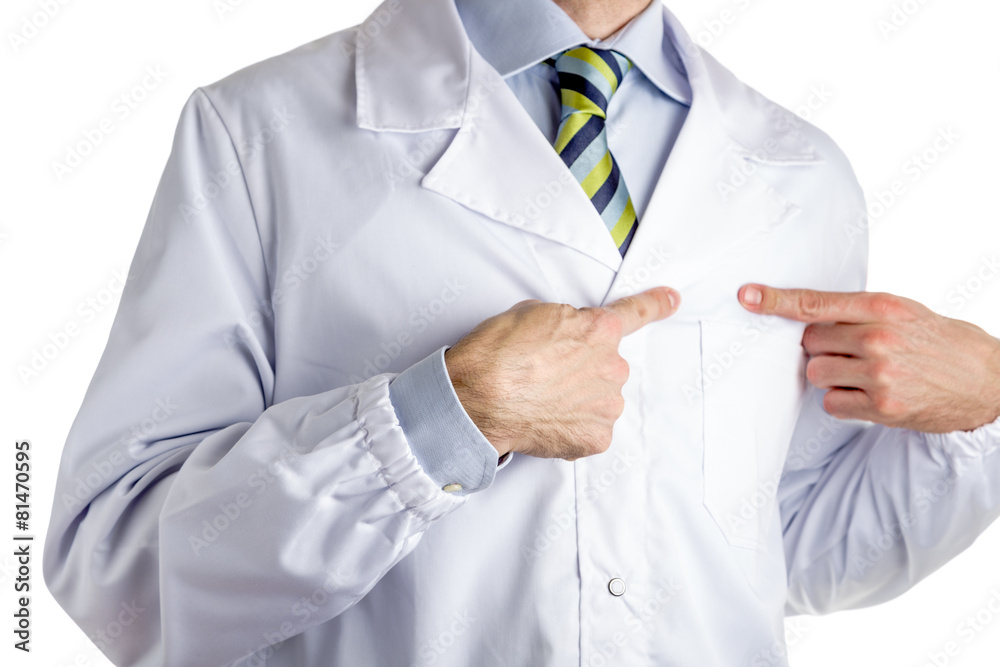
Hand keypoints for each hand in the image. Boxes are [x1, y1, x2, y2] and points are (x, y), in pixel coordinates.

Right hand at [445, 287, 679, 459]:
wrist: (478, 400)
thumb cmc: (496, 356)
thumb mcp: (529, 313)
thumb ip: (564, 321)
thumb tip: (565, 333)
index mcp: (600, 330)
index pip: (636, 312)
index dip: (657, 304)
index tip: (672, 300)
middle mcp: (612, 367)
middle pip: (605, 364)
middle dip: (581, 368)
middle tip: (543, 373)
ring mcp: (607, 405)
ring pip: (598, 398)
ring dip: (575, 398)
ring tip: (538, 398)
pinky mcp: (596, 437)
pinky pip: (589, 428)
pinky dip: (569, 426)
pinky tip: (543, 419)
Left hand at [738, 284, 999, 432]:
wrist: (985, 380)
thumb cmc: (937, 342)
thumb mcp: (903, 312)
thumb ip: (857, 311)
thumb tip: (807, 315)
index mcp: (882, 308)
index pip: (815, 303)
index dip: (776, 300)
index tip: (747, 296)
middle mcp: (878, 338)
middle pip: (809, 342)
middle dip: (821, 347)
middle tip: (850, 351)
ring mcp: (879, 374)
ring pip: (816, 373)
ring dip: (830, 375)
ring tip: (863, 373)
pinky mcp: (881, 407)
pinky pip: (831, 403)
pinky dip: (842, 400)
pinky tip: (869, 395)